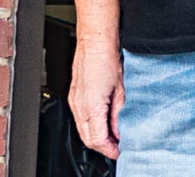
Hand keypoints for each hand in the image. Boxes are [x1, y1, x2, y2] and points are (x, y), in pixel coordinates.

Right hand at [69, 38, 124, 159]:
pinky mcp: (73, 97)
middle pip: (88, 139)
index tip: (119, 151)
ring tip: (112, 136)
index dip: (109, 149)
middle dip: (103, 147)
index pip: (98, 139)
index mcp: (91, 107)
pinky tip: (102, 123)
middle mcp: (79, 107)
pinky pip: (80, 119)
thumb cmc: (108, 60)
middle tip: (117, 147)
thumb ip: (119, 115)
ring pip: (82, 130)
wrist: (95, 43)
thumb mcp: (121, 91)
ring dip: (96, 137)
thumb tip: (120, 131)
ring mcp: (74, 102)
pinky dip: (90, 126)